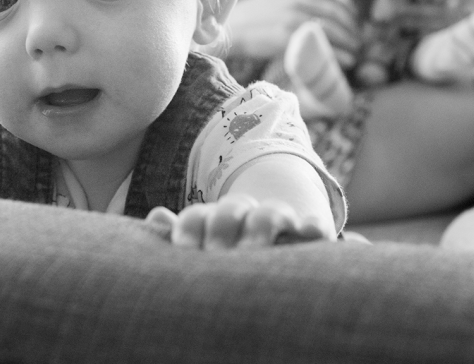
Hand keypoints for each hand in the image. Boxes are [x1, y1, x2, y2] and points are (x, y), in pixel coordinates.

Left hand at [146, 194, 329, 249]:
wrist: (274, 265)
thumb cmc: (226, 267)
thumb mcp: (200, 255)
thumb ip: (180, 239)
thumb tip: (158, 216)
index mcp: (216, 221)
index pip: (199, 215)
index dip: (190, 226)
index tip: (184, 247)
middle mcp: (248, 217)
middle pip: (233, 207)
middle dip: (222, 224)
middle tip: (214, 253)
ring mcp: (280, 225)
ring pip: (270, 212)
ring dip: (259, 225)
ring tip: (251, 251)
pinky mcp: (311, 238)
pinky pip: (316, 228)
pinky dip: (313, 228)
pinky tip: (309, 234)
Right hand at [229, 0, 359, 67]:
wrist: (228, 28)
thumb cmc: (250, 17)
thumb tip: (318, 6)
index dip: (347, 7)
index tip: (354, 18)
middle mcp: (297, 0)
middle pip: (336, 13)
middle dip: (351, 28)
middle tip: (357, 40)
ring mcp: (293, 18)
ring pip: (333, 29)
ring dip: (349, 42)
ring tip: (354, 53)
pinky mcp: (288, 37)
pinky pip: (322, 45)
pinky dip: (338, 54)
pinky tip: (345, 61)